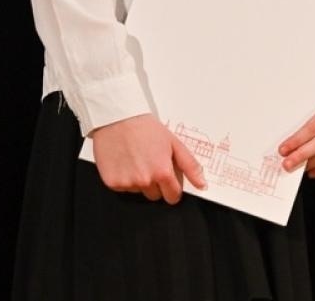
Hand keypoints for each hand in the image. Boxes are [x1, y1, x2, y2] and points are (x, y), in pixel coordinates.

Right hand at [91, 114, 206, 203]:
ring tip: (135, 159)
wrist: (118, 117)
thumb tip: (202, 184)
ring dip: (138, 180)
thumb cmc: (144, 127)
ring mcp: (127, 183)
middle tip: (149, 163)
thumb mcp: (173, 142)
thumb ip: (190, 165)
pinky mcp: (112, 183)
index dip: (172, 187)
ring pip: (138, 191)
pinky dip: (123, 178)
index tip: (167, 178)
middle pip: (155, 195)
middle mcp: (145, 181)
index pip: (173, 196)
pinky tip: (124, 161)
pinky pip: (122, 188)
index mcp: (162, 173)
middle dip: (155, 184)